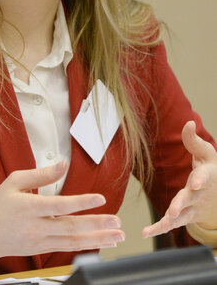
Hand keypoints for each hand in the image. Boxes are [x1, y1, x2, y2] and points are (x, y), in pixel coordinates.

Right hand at [0, 160, 124, 259]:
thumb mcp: (14, 181)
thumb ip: (41, 173)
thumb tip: (63, 164)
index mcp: (28, 207)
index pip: (59, 205)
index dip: (81, 203)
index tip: (100, 199)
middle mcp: (35, 227)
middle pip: (70, 227)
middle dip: (97, 224)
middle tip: (117, 222)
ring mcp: (40, 241)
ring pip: (73, 241)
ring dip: (98, 239)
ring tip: (117, 235)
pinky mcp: (43, 250)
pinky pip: (68, 248)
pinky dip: (87, 246)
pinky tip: (101, 242)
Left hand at [142, 121, 216, 237]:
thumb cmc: (209, 168)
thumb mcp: (205, 152)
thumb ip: (193, 139)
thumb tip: (188, 122)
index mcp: (206, 176)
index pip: (204, 177)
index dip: (200, 180)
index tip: (195, 182)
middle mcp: (199, 194)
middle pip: (190, 199)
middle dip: (181, 204)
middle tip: (173, 211)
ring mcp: (192, 207)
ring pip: (182, 215)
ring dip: (171, 220)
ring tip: (162, 224)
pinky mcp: (184, 216)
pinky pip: (172, 224)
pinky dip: (160, 229)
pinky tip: (146, 233)